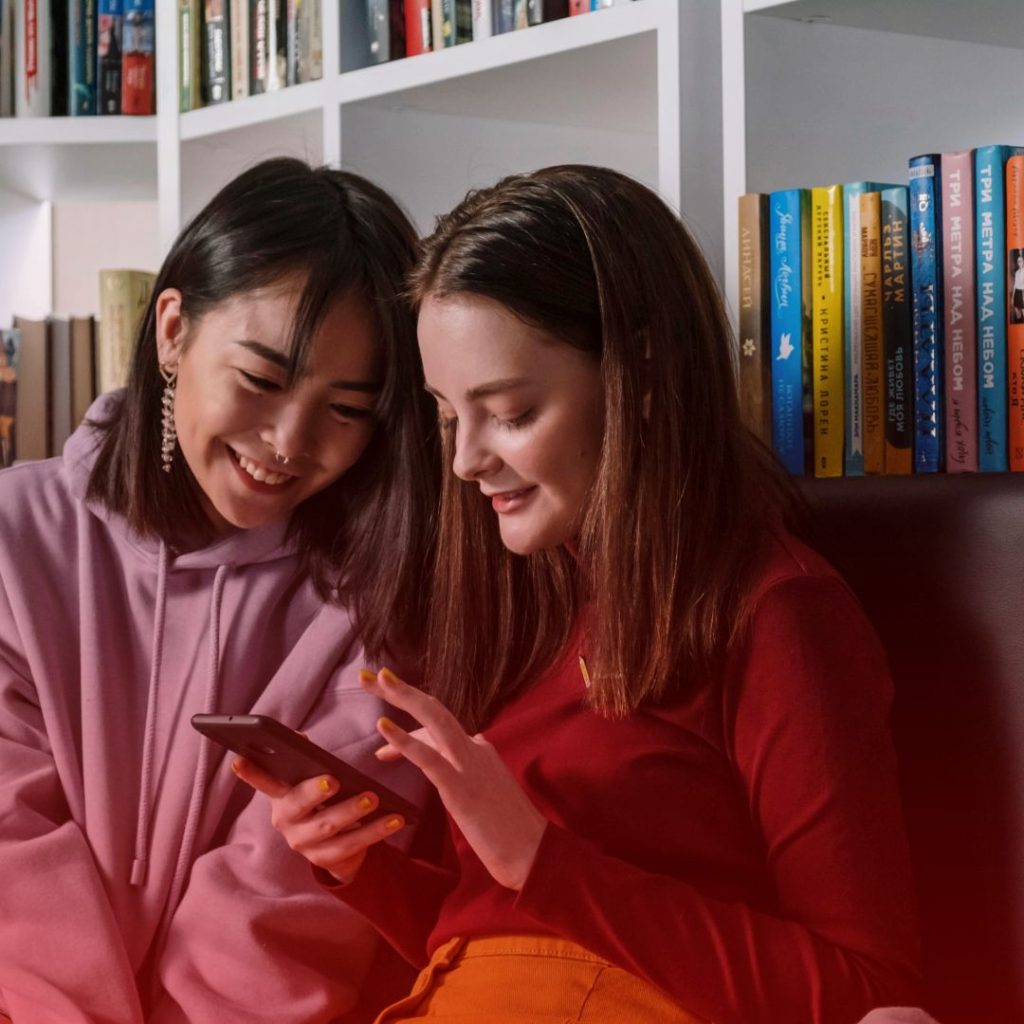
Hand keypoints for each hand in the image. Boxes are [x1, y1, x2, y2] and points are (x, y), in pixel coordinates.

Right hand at [232, 757, 405, 883]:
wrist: (338, 847)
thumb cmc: (324, 801)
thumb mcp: (314, 780)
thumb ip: (306, 760)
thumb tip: (299, 736)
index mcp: (281, 797)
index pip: (263, 781)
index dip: (251, 773)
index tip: (239, 760)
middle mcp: (286, 821)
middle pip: (299, 806)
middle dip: (315, 792)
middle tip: (334, 780)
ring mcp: (303, 844)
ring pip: (328, 828)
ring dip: (352, 812)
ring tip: (374, 798)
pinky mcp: (324, 861)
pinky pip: (352, 846)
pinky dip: (376, 831)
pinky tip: (395, 819)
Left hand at [360, 667, 547, 890]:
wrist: (532, 854)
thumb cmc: (509, 832)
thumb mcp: (483, 794)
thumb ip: (463, 776)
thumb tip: (439, 770)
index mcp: (480, 750)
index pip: (438, 729)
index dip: (407, 729)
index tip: (382, 730)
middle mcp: (475, 748)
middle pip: (434, 710)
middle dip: (402, 690)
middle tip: (371, 674)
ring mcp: (469, 765)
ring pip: (434, 720)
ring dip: (403, 696)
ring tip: (376, 678)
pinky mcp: (461, 787)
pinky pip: (428, 758)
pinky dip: (404, 740)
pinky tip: (383, 726)